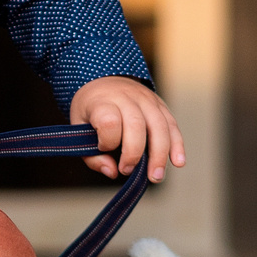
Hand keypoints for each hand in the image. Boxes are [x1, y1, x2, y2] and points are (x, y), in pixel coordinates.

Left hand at [69, 76, 184, 182]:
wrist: (104, 80)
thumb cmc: (91, 110)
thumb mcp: (79, 128)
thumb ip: (92, 155)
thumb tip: (113, 172)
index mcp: (102, 101)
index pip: (109, 121)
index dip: (107, 141)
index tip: (102, 147)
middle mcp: (127, 97)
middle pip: (136, 125)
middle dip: (134, 154)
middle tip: (127, 170)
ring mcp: (147, 99)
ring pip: (159, 126)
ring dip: (160, 154)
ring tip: (155, 176)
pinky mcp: (161, 105)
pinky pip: (172, 124)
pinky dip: (177, 144)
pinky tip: (178, 162)